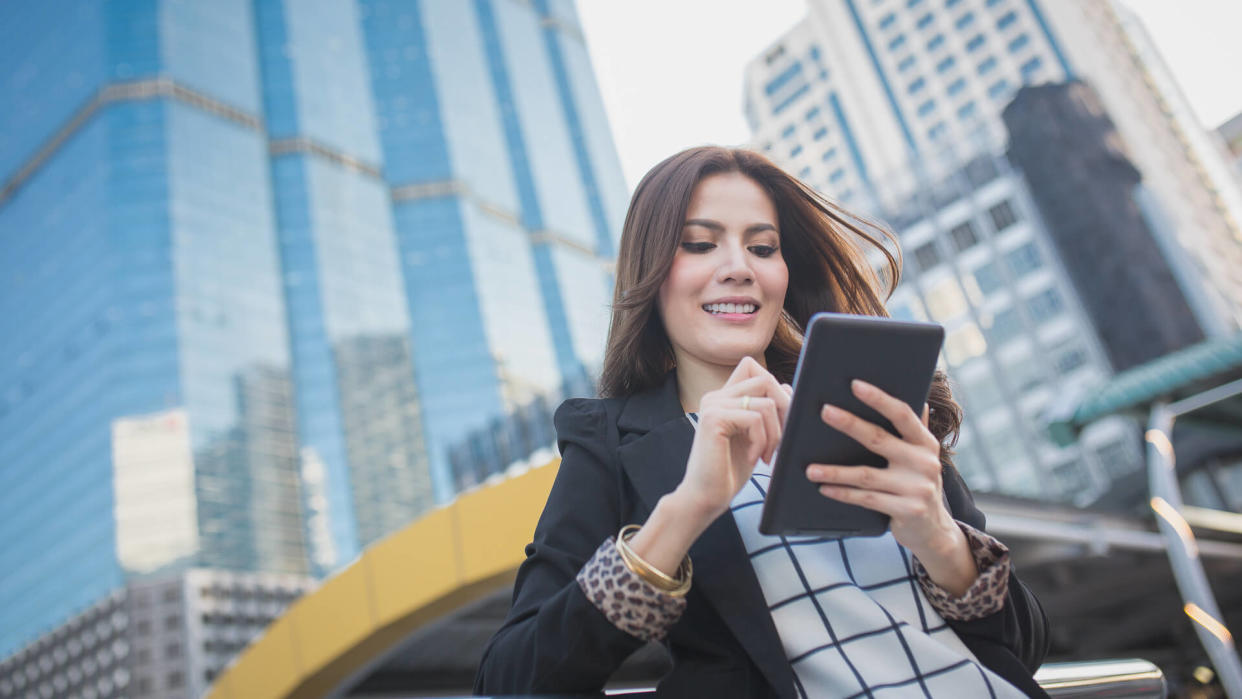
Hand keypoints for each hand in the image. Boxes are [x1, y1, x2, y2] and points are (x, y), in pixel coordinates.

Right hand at [672, 356, 791, 524]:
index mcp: (723, 398)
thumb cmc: (729, 471)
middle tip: (780, 440)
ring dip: (775, 433)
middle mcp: (716, 396)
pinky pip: (755, 419)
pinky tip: (752, 458)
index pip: (751, 366)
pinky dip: (762, 441)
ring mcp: (713, 405)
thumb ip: (765, 412)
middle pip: (765, 379)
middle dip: (783, 409)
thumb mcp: (754, 437)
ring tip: (766, 455)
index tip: (780, 419)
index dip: (774, 385)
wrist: (706, 497)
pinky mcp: (713, 419)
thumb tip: (787, 388)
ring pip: (765, 403)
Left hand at [804, 380, 964, 565]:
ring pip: (866, 475)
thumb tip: (920, 400)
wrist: (935, 529)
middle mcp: (925, 463)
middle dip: (850, 424)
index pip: (902, 414)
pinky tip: (824, 488)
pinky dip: (843, 493)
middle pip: (879, 439)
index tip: (855, 385)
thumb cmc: (918, 484)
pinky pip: (866, 499)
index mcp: (926, 443)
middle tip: (825, 412)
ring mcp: (917, 488)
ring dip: (835, 471)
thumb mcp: (923, 457)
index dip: (879, 398)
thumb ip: (918, 430)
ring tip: (810, 468)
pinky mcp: (907, 510)